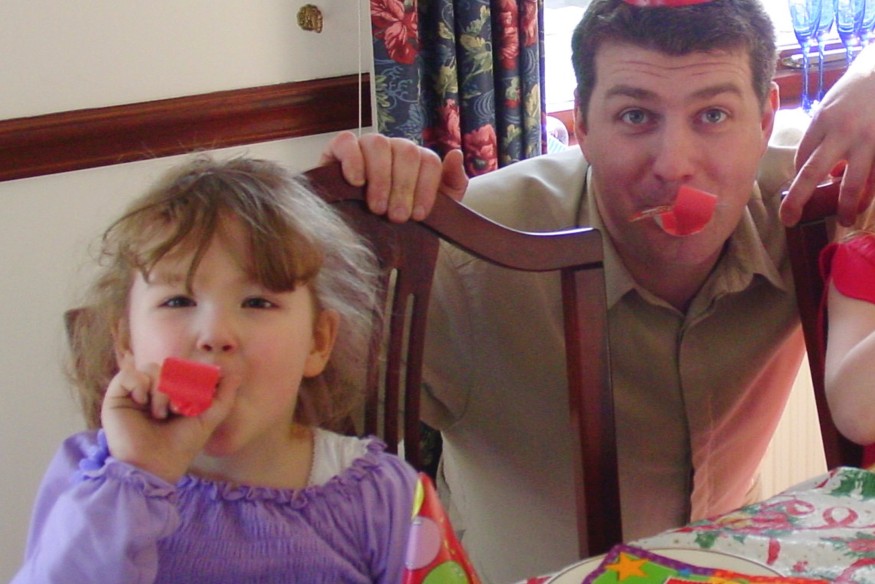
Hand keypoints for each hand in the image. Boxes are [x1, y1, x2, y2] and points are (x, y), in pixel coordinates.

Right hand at [100, 353, 236, 483]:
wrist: (154, 467)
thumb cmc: (181, 446)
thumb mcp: (208, 419)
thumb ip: (224, 397)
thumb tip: (235, 374)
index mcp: (173, 394)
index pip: (182, 370)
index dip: (190, 378)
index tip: (194, 399)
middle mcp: (153, 392)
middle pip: (167, 366)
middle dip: (177, 385)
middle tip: (178, 409)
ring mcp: (134, 394)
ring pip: (150, 368)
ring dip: (160, 389)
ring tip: (161, 413)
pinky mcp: (116, 397)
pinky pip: (127, 374)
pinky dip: (139, 384)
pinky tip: (142, 402)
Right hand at [321, 131, 467, 222]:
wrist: (354, 239)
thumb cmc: (394, 221)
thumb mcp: (432, 210)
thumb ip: (452, 184)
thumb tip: (456, 154)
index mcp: (417, 160)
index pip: (429, 161)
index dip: (426, 188)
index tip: (418, 216)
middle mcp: (393, 149)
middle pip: (406, 151)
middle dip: (403, 187)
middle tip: (397, 217)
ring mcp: (366, 146)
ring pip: (378, 144)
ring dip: (380, 178)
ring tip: (377, 208)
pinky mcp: (339, 149)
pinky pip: (347, 142)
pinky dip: (353, 160)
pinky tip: (356, 182)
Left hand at [781, 45, 874, 226]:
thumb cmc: (858, 92)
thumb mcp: (832, 106)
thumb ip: (824, 136)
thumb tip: (825, 169)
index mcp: (822, 121)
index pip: (802, 158)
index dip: (799, 178)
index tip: (799, 191)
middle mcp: (842, 131)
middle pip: (813, 171)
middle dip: (797, 198)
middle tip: (788, 219)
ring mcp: (869, 140)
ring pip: (853, 181)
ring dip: (845, 205)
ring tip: (844, 221)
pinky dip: (869, 192)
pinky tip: (863, 203)